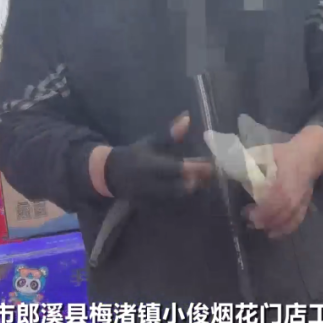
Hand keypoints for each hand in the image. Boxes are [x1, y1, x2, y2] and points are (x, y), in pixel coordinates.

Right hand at [91, 114, 213, 201]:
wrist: (111, 174)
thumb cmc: (135, 154)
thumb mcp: (151, 142)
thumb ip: (170, 134)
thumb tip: (187, 117)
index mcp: (151, 165)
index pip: (178, 168)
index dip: (196, 167)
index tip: (210, 163)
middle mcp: (151, 182)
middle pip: (181, 186)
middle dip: (197, 180)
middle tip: (211, 173)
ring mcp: (150, 196)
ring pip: (177, 195)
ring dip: (191, 187)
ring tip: (203, 179)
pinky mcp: (149, 205)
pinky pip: (170, 202)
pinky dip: (181, 195)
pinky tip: (190, 187)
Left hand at [247, 125, 322, 237]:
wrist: (308, 156)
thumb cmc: (284, 155)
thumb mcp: (266, 154)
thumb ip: (250, 162)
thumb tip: (231, 166)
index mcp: (283, 184)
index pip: (272, 203)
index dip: (260, 212)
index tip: (247, 212)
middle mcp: (293, 197)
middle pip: (278, 215)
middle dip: (262, 221)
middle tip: (248, 220)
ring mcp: (300, 203)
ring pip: (286, 221)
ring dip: (271, 226)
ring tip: (257, 226)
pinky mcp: (304, 206)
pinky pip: (295, 222)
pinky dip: (284, 230)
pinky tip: (273, 233)